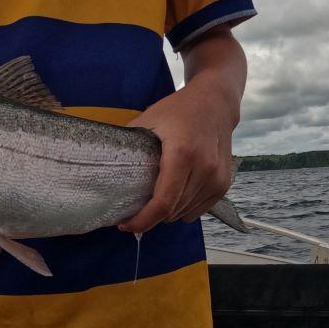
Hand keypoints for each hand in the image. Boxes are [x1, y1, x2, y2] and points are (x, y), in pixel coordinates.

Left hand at [118, 81, 236, 235]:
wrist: (215, 102)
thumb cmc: (179, 109)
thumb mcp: (149, 119)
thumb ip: (129, 143)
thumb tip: (105, 164)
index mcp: (182, 153)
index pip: (163, 202)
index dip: (143, 220)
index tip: (126, 224)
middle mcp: (204, 168)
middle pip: (172, 212)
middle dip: (150, 217)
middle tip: (134, 210)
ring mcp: (217, 178)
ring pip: (185, 214)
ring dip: (167, 213)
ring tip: (155, 199)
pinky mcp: (223, 183)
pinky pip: (199, 210)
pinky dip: (183, 209)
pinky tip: (174, 194)